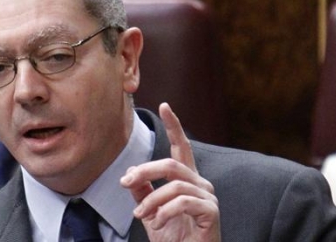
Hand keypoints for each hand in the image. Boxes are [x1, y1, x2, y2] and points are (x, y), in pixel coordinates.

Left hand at [120, 103, 220, 241]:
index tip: (164, 106)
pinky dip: (165, 212)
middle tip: (124, 183)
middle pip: (171, 165)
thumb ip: (143, 192)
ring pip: (175, 185)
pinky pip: (184, 202)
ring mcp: (208, 197)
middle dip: (144, 171)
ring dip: (151, 200)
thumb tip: (129, 173)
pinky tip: (157, 223)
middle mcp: (201, 184)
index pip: (181, 148)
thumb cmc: (173, 239)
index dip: (174, 126)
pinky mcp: (211, 212)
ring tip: (140, 215)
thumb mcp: (150, 213)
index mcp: (187, 180)